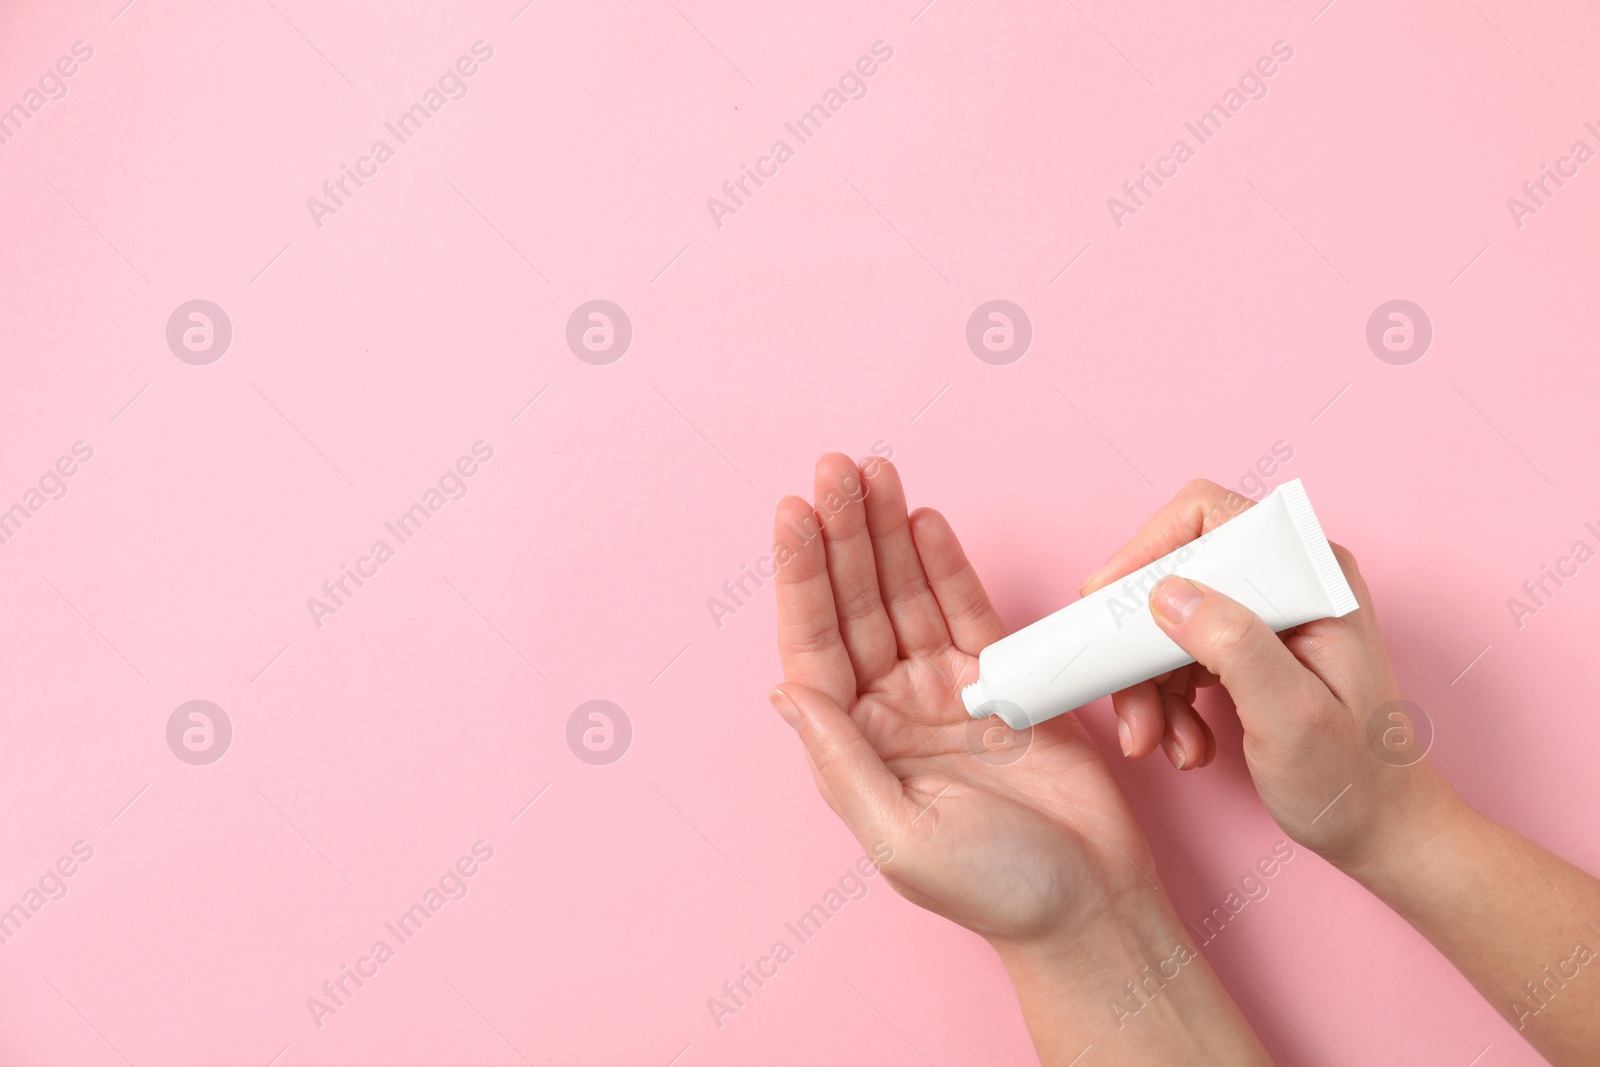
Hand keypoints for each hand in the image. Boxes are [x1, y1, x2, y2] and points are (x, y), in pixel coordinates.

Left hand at [771, 454, 1164, 947]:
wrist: (1092, 905)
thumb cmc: (996, 891)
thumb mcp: (901, 837)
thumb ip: (844, 761)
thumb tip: (788, 690)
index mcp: (853, 746)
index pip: (815, 644)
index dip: (803, 577)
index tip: (794, 512)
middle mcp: (889, 710)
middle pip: (856, 604)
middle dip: (844, 533)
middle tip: (836, 467)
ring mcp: (943, 691)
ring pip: (905, 596)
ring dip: (887, 534)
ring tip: (873, 471)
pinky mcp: (999, 682)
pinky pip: (964, 610)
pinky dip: (944, 564)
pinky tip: (924, 519)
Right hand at [1081, 479, 1458, 868]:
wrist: (1380, 828)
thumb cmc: (1355, 779)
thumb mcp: (1292, 717)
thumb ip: (1236, 646)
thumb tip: (1167, 594)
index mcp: (1312, 575)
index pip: (1208, 518)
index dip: (1147, 550)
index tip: (1105, 603)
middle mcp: (1289, 580)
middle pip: (1175, 576)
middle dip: (1141, 646)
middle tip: (1134, 710)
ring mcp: (1267, 614)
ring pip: (1168, 621)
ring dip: (1150, 685)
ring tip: (1163, 740)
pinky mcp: (1249, 646)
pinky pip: (1178, 653)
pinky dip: (1166, 699)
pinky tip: (1184, 740)